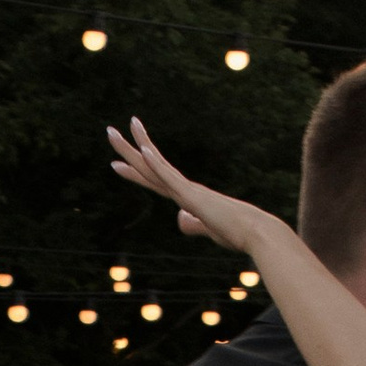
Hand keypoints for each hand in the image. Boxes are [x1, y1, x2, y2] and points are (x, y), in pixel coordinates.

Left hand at [107, 118, 272, 259]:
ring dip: (134, 149)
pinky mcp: (194, 197)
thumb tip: (180, 219)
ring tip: (113, 133)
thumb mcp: (208, 230)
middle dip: (129, 149)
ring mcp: (188, 190)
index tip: (119, 161)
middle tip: (109, 132)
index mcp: (187, 196)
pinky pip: (171, 177)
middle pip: (150, 167)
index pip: (156, 180)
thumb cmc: (236, 233)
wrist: (256, 232)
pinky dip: (156, 164)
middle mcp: (185, 188)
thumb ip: (194, 224)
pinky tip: (143, 151)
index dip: (137, 170)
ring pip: (155, 167)